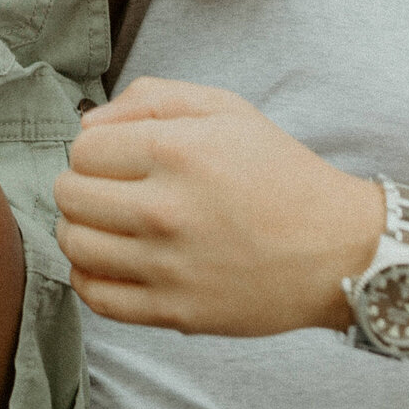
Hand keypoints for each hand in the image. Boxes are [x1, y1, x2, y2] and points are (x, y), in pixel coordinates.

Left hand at [55, 79, 382, 335]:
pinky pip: (95, 297)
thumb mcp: (226, 108)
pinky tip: (112, 262)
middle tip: (112, 191)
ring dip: (81, 230)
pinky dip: (89, 278)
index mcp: (175, 150)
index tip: (119, 158)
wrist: (339, 249)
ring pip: (74, 244)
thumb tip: (86, 124)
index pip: (82, 148)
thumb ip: (151, 97)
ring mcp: (168, 265)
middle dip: (82, 186)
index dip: (95, 149)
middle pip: (69, 195)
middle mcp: (165, 208)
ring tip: (110, 225)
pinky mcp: (176, 311)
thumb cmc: (279, 172)